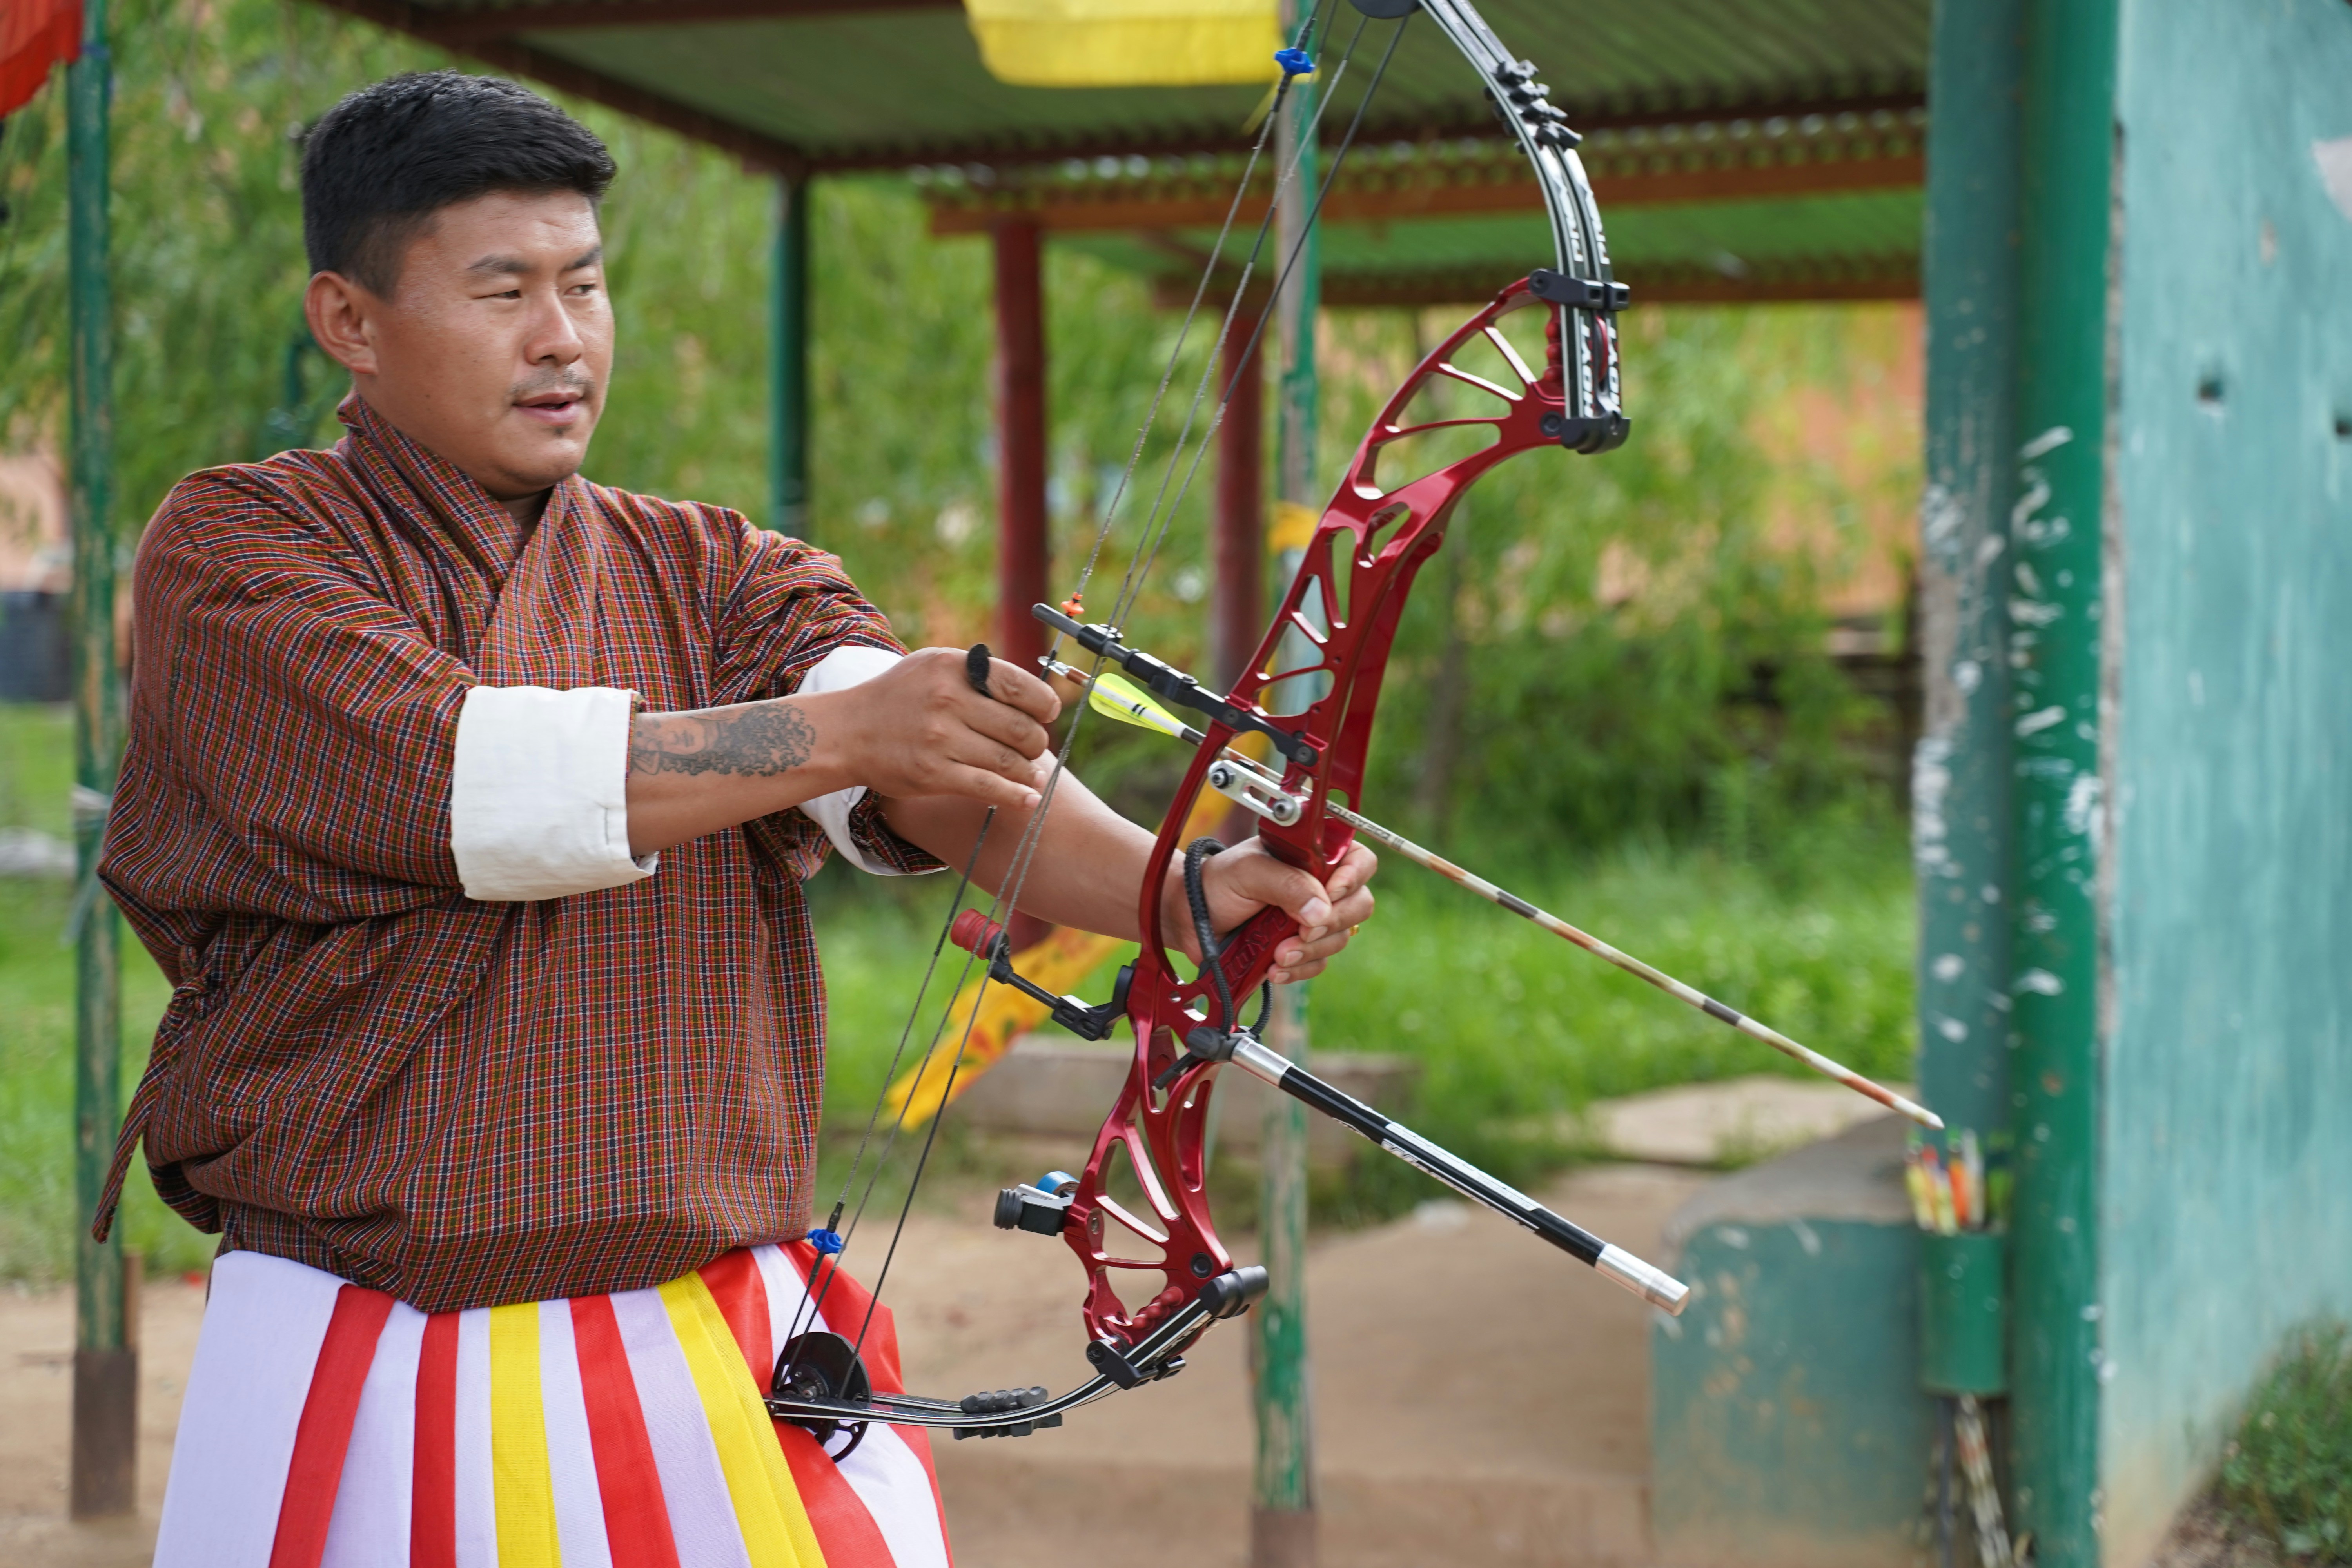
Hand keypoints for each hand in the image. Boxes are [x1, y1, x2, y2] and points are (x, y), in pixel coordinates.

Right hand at [843, 647, 1061, 812]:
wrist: (848, 731)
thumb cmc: (900, 697)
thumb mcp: (934, 666)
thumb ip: (978, 674)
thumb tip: (1032, 695)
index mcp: (953, 667)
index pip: (1020, 686)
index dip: (1044, 704)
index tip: (1047, 714)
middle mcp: (948, 700)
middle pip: (1021, 728)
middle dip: (1037, 742)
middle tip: (1035, 748)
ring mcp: (940, 739)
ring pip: (1009, 761)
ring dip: (1029, 771)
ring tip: (1032, 774)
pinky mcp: (933, 774)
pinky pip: (989, 788)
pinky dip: (1016, 796)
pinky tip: (1029, 800)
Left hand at [1160, 837, 1378, 984]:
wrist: (1190, 918)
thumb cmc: (1217, 883)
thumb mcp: (1250, 872)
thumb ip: (1287, 885)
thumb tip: (1321, 912)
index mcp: (1313, 856)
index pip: (1359, 861)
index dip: (1352, 878)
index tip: (1330, 893)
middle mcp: (1319, 886)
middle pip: (1359, 904)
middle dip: (1332, 922)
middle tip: (1300, 930)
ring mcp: (1311, 919)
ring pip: (1339, 938)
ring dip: (1310, 950)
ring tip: (1276, 954)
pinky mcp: (1300, 948)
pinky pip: (1319, 964)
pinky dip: (1299, 969)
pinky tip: (1273, 968)